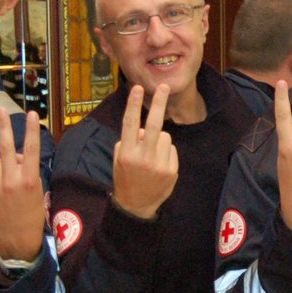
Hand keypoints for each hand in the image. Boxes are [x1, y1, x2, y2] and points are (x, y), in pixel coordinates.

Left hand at [0, 108, 45, 262]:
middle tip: (0, 109)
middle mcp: (10, 181)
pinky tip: (4, 192)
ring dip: (7, 165)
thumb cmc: (33, 214)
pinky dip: (0, 178)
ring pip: (1, 162)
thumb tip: (16, 156)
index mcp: (28, 181)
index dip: (31, 131)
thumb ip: (27, 171)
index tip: (31, 114)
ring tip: (14, 184)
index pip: (30, 150)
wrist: (16, 238)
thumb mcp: (38, 191)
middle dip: (3, 127)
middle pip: (5, 147)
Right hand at [111, 85, 178, 218]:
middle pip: (154, 125)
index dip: (133, 104)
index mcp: (127, 153)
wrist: (136, 205)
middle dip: (159, 103)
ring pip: (165, 136)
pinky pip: (172, 149)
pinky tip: (159, 165)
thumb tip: (144, 127)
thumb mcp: (120, 158)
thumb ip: (129, 139)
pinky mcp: (171, 171)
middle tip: (164, 87)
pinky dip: (166, 152)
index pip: (130, 123)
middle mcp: (143, 158)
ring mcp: (159, 165)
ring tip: (151, 155)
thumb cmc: (126, 176)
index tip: (137, 88)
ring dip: (159, 139)